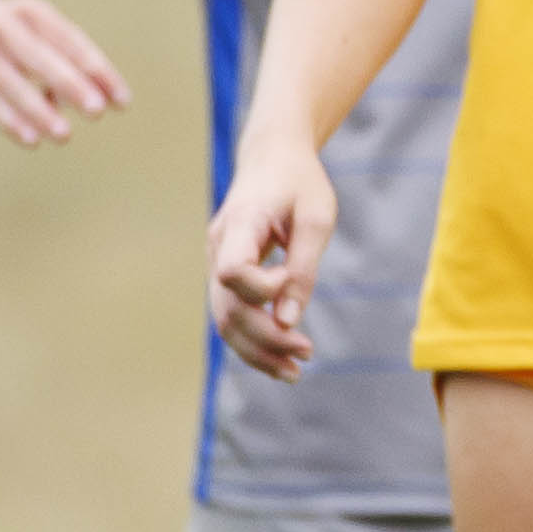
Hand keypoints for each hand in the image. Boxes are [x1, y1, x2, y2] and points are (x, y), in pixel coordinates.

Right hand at [0, 0, 129, 146]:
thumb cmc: (19, 31)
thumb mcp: (45, 32)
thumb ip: (77, 62)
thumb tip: (110, 101)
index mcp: (31, 11)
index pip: (70, 41)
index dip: (97, 71)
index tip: (123, 102)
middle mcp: (0, 28)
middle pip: (38, 58)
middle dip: (68, 84)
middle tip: (96, 111)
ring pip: (10, 84)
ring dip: (38, 110)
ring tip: (65, 135)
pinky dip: (10, 122)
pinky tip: (33, 140)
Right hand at [206, 138, 336, 380]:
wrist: (273, 158)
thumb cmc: (299, 183)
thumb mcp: (316, 217)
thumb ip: (303, 267)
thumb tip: (289, 320)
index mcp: (240, 224)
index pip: (232, 271)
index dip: (261, 288)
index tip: (290, 279)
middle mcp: (218, 246)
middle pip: (228, 306)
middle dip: (265, 338)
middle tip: (306, 355)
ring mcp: (216, 261)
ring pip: (224, 318)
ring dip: (257, 350)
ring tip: (293, 373)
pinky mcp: (225, 273)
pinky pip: (231, 312)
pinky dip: (253, 338)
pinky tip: (280, 359)